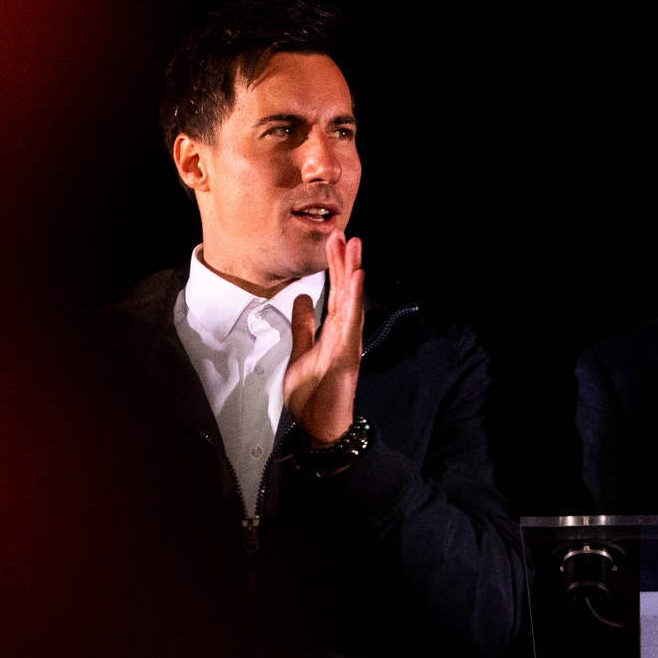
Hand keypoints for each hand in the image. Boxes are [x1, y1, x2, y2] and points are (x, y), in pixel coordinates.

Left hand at [284, 232, 364, 446]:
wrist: (319, 426)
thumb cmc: (313, 394)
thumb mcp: (300, 352)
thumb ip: (303, 326)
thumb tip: (302, 299)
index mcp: (333, 330)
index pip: (334, 292)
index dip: (334, 266)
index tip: (333, 240)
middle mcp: (345, 332)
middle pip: (344, 290)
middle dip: (344, 261)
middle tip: (343, 232)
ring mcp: (348, 342)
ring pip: (350, 301)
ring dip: (352, 272)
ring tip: (354, 246)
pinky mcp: (347, 355)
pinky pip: (351, 324)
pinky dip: (354, 300)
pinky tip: (356, 280)